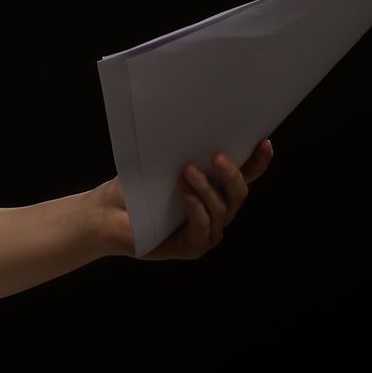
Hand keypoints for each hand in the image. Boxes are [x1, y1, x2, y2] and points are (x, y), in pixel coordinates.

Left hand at [92, 139, 272, 259]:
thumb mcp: (161, 162)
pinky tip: (184, 193)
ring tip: (187, 171)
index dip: (257, 161)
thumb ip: (184, 151)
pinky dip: (196, 207)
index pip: (244, 175)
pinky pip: (204, 228)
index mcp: (213, 188)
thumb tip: (199, 124)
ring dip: (206, 189)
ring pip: (222, 210)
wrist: (107, 211)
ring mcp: (207, 232)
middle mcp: (217, 211)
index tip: (264, 142)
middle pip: (238, 193)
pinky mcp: (193, 247)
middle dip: (232, 174)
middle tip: (217, 156)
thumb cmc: (135, 184)